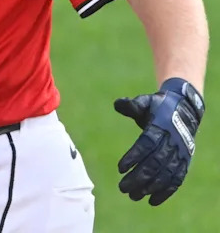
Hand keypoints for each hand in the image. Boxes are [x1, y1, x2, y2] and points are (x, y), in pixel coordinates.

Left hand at [114, 78, 204, 205]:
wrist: (185, 109)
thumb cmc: (158, 106)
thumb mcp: (146, 102)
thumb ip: (132, 105)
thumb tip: (117, 104)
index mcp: (161, 127)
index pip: (147, 144)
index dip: (134, 157)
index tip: (120, 168)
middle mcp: (172, 142)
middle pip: (155, 163)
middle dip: (138, 177)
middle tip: (122, 188)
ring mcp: (180, 154)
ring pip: (165, 174)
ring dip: (150, 187)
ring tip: (133, 196)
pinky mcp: (185, 162)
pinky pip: (177, 180)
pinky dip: (166, 192)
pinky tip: (152, 201)